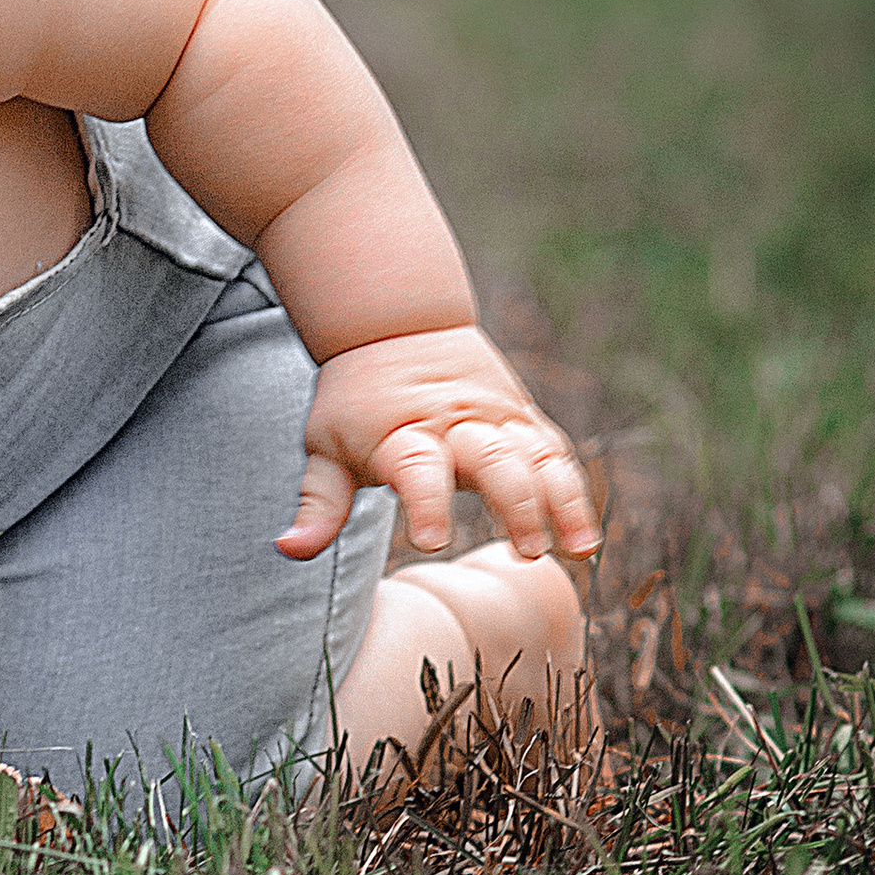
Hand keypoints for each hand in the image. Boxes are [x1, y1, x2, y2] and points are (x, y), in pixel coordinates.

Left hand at [277, 328, 600, 563]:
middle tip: (527, 552)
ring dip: (563, 502)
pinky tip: (585, 535)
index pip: (418, 469)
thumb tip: (289, 550)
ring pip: (539, 456)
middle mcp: (455, 422)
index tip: (431, 542)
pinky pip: (555, 452)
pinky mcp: (521, 417)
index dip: (426, 503)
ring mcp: (494, 417)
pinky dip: (573, 490)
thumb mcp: (324, 445)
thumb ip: (317, 503)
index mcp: (402, 431)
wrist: (395, 322)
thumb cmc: (354, 399)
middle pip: (496, 461)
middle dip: (517, 506)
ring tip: (580, 551)